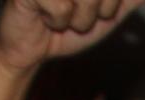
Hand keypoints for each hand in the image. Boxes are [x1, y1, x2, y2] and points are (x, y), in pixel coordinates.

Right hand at [0, 0, 144, 73]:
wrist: (33, 48)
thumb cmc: (69, 26)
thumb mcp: (109, 13)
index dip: (112, 5)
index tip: (105, 12)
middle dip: (101, 10)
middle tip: (82, 18)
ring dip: (80, 19)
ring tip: (64, 19)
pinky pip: (62, 7)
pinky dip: (57, 21)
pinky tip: (45, 18)